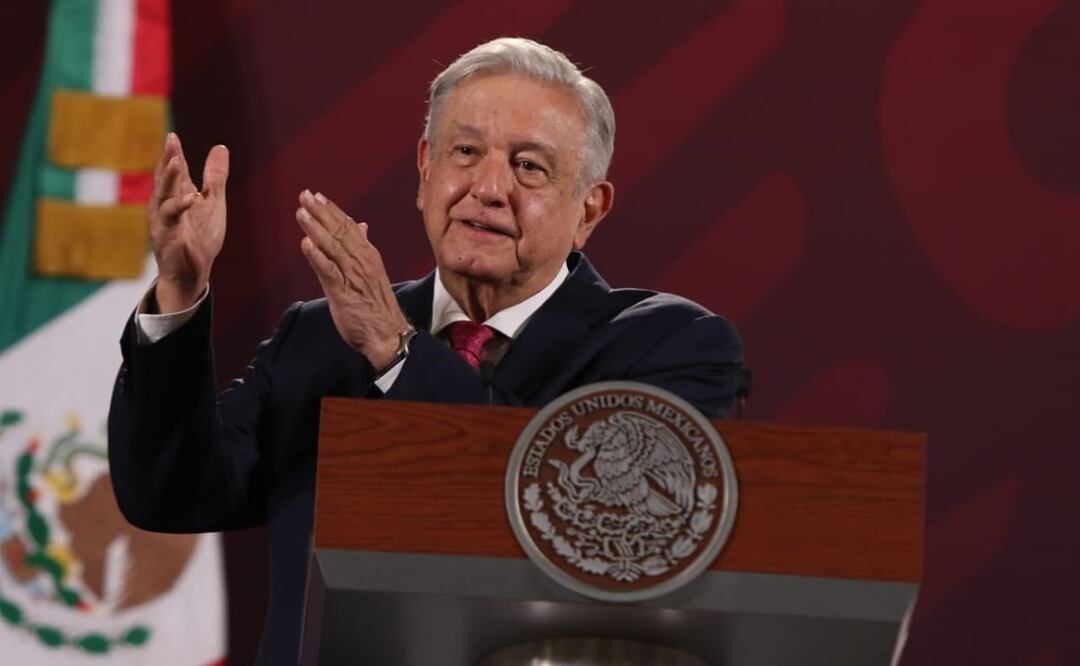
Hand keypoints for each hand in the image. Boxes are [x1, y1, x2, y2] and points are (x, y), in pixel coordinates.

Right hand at [148, 133, 229, 312]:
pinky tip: (192, 197)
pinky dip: (181, 206)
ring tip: (175, 161)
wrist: (192, 272)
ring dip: (169, 178)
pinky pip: (172, 218)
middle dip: (168, 158)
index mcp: (176, 195)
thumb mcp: (212, 202)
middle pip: (165, 177)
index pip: (175, 170)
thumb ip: (215, 176)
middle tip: (171, 140)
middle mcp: (166, 204)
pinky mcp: (168, 235)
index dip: (174, 153)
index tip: (173, 136)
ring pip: (163, 194)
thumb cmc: (199, 237)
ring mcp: (164, 219)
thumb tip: (220, 147)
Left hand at [296, 190, 410, 369]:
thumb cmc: (378, 306)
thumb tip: (361, 226)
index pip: (349, 227)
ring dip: (316, 228)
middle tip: (305, 195)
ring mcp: (353, 276)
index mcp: (369, 255)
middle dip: (321, 212)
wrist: (388, 334)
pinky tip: (306, 244)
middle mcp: (362, 261)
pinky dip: (317, 256)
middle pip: (340, 231)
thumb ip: (362, 249)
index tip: (318, 197)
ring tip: (301, 213)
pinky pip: (328, 271)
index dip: (332, 211)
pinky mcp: (343, 292)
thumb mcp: (373, 272)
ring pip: (333, 247)